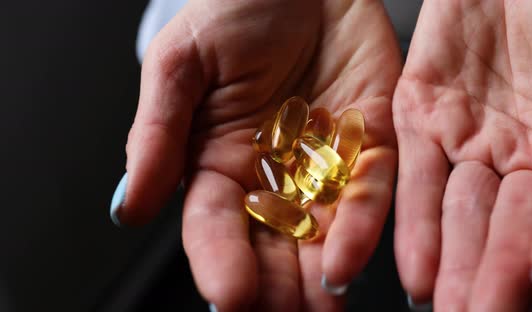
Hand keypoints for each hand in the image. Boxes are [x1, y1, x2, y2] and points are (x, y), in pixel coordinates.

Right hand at [114, 0, 400, 310]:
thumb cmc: (233, 9)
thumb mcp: (182, 64)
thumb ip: (156, 133)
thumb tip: (127, 208)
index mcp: (217, 161)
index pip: (214, 224)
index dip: (218, 259)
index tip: (226, 295)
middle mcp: (272, 173)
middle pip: (271, 243)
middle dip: (274, 285)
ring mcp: (324, 163)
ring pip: (322, 231)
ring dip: (320, 274)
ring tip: (319, 308)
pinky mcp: (371, 142)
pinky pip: (369, 190)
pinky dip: (361, 224)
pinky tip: (347, 258)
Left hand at [393, 0, 531, 309]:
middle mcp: (527, 156)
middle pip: (513, 226)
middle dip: (499, 273)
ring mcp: (472, 139)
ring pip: (463, 212)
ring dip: (455, 262)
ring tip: (446, 306)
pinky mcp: (420, 117)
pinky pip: (415, 177)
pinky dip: (416, 223)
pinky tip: (414, 271)